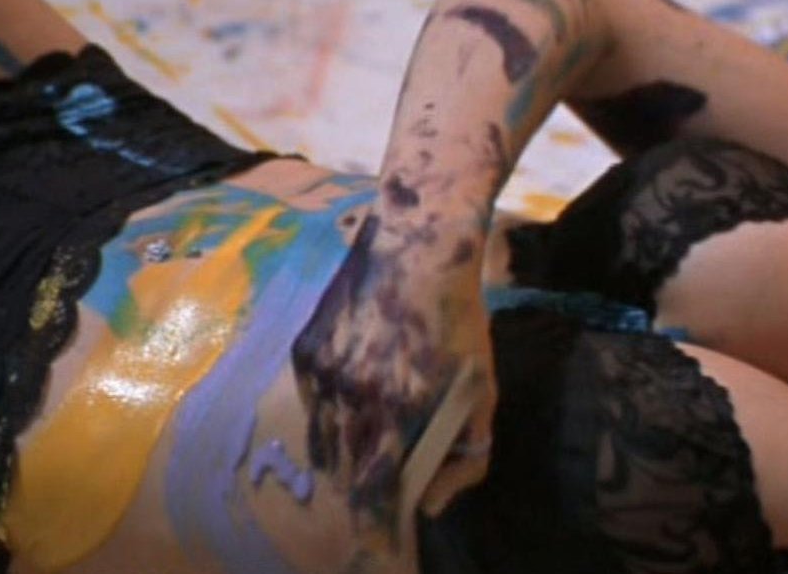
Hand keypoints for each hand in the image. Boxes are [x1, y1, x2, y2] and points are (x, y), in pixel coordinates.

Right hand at [292, 210, 495, 534]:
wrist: (416, 247)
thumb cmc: (459, 320)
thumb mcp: (483, 389)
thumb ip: (466, 454)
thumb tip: (432, 503)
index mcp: (399, 412)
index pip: (374, 494)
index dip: (375, 524)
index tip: (379, 540)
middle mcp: (352, 399)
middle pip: (343, 473)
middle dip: (360, 490)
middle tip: (376, 487)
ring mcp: (322, 374)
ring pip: (321, 441)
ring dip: (340, 456)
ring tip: (361, 446)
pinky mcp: (304, 351)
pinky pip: (310, 404)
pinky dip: (327, 414)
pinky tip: (350, 397)